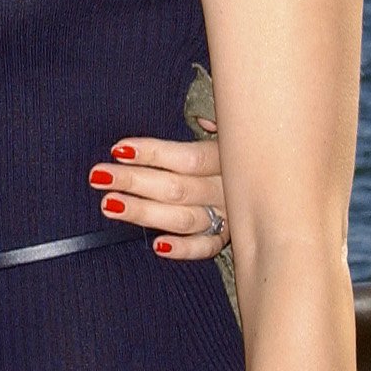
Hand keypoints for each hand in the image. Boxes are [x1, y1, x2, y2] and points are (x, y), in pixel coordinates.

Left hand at [87, 130, 229, 259]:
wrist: (270, 181)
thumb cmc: (239, 149)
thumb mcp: (233, 127)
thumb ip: (215, 124)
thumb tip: (201, 122)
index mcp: (227, 158)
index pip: (187, 158)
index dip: (152, 153)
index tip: (118, 150)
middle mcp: (227, 189)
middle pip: (177, 188)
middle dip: (134, 182)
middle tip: (99, 177)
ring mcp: (228, 216)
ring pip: (184, 218)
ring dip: (145, 213)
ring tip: (110, 205)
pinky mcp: (229, 238)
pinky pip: (206, 247)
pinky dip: (183, 248)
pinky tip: (157, 244)